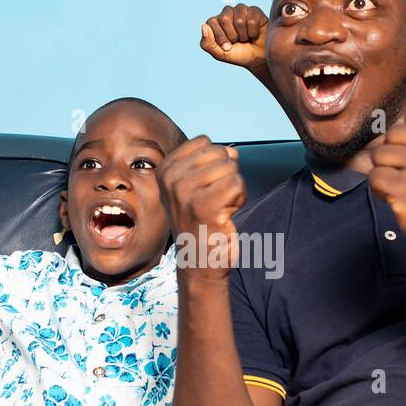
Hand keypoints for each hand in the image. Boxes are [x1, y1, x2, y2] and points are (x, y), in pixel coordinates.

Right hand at [158, 136, 246, 280]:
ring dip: (233, 189)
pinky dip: (239, 199)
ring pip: (230, 167)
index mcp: (165, 170)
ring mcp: (184, 192)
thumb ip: (212, 161)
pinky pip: (237, 183)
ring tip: (219, 209)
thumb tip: (232, 152)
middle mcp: (170, 179)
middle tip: (215, 201)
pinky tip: (225, 216)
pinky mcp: (203, 206)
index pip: (204, 142)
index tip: (205, 188)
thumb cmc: (201, 222)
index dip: (214, 163)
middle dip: (227, 175)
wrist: (199, 262)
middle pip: (219, 153)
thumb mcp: (196, 185)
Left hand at [200, 4, 267, 71]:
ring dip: (243, 34)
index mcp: (216, 22)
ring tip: (246, 38)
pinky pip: (252, 19)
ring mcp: (240, 10)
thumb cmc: (239, 55)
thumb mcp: (220, 54)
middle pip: (224, 19)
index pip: (211, 22)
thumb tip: (203, 26)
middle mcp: (227, 13)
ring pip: (239, 19)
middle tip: (237, 41)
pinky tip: (254, 34)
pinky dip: (253, 31)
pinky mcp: (254, 10)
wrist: (259, 58)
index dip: (220, 37)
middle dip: (232, 36)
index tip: (227, 47)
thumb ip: (207, 43)